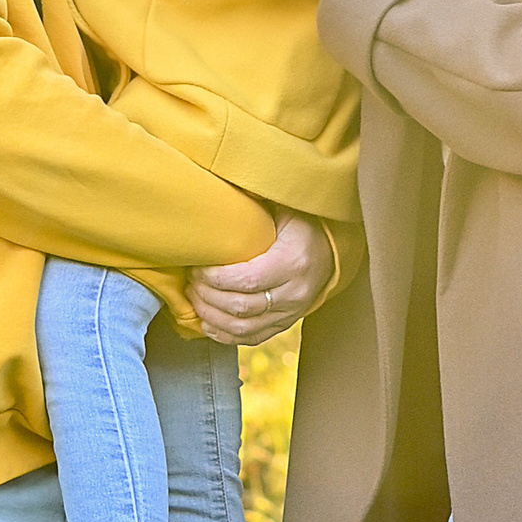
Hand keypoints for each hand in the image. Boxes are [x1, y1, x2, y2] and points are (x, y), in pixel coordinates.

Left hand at [186, 210, 333, 344]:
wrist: (331, 252)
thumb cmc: (301, 224)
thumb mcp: (286, 208)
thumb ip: (257, 200)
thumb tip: (222, 182)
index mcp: (294, 261)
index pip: (248, 279)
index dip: (216, 278)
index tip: (198, 267)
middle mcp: (294, 292)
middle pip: (242, 306)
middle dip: (208, 296)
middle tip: (190, 282)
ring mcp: (291, 313)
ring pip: (243, 327)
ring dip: (211, 316)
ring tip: (194, 299)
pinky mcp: (285, 324)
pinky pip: (251, 338)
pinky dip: (224, 334)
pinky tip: (207, 322)